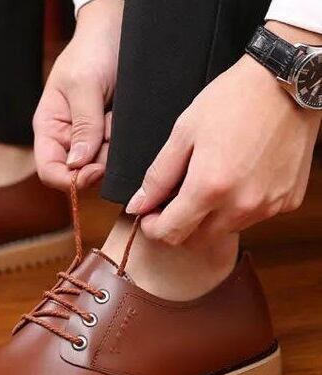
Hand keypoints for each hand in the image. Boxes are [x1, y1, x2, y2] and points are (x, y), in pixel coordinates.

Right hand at [33, 0, 122, 189]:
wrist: (121, 30)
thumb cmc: (92, 50)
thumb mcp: (84, 84)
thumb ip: (83, 125)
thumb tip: (78, 164)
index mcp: (50, 129)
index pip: (50, 171)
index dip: (69, 179)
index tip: (94, 170)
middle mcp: (70, 139)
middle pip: (81, 173)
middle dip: (101, 158)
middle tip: (110, 128)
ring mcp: (93, 139)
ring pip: (104, 165)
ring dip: (115, 147)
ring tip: (115, 114)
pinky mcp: (112, 137)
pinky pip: (120, 153)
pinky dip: (126, 141)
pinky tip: (123, 118)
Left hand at [126, 23, 321, 244]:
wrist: (288, 81)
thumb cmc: (233, 100)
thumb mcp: (184, 133)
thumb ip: (158, 176)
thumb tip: (138, 205)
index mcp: (209, 188)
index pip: (171, 233)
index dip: (153, 228)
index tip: (149, 215)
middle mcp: (240, 205)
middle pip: (196, 240)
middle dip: (177, 227)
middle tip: (172, 203)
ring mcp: (267, 206)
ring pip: (223, 232)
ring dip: (207, 219)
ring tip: (206, 186)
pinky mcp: (287, 201)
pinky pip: (252, 218)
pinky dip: (236, 209)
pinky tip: (235, 182)